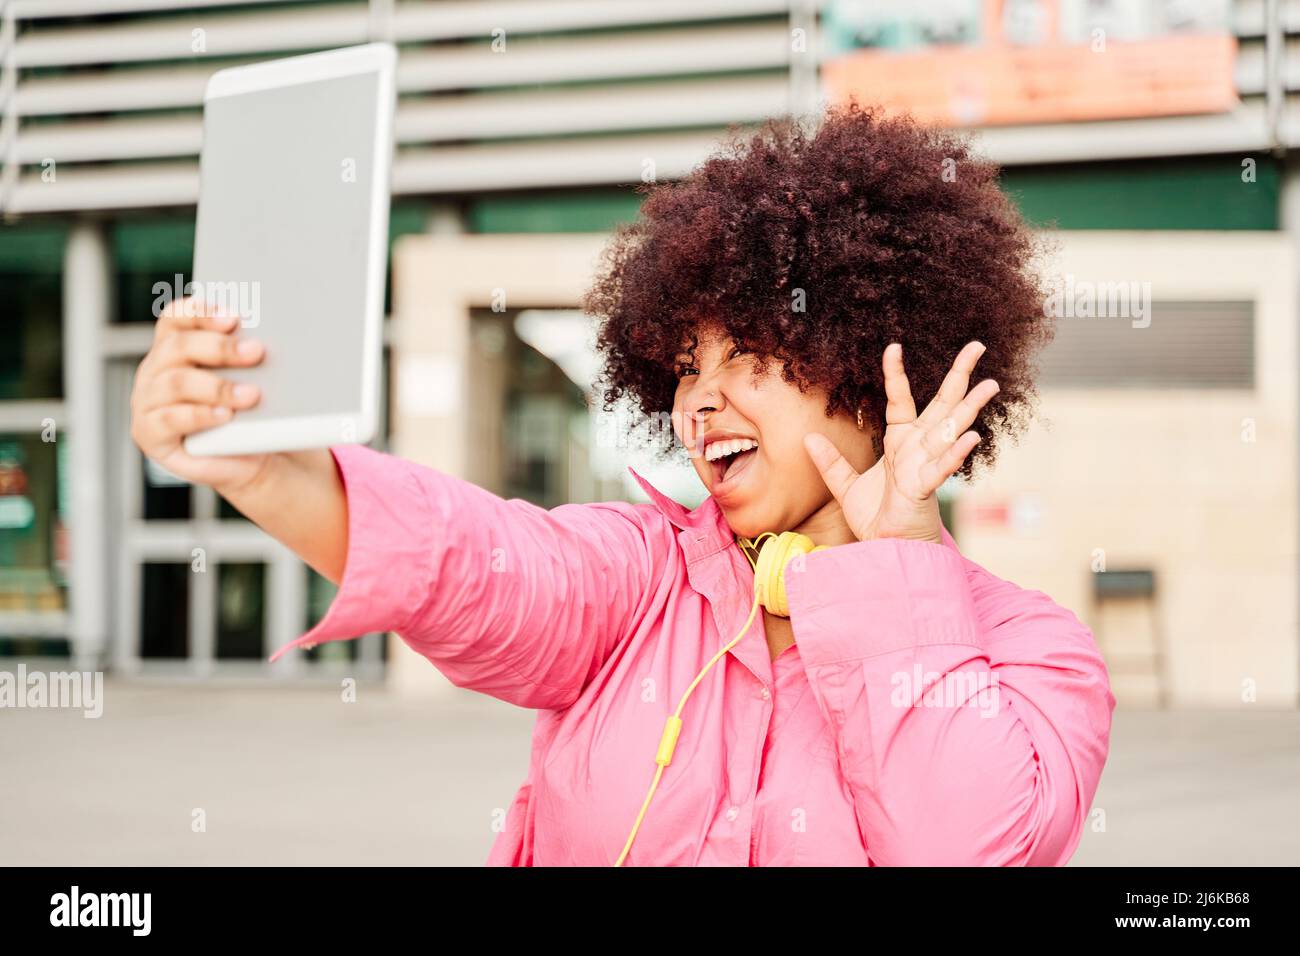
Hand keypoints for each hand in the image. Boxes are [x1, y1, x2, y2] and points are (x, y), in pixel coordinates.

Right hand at [129, 296, 272, 495]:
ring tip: (251, 394)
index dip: (201, 312)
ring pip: (176, 383)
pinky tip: (225, 416)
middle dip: (220, 348)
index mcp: (175, 347)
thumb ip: (250, 359)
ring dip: (217, 387)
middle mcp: (155, 370)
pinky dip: (200, 416)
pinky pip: (170, 419)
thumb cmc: (253, 413)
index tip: (233, 318)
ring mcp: (147, 401)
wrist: (255, 458)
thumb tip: (264, 341)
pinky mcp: (150, 434)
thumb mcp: (253, 380)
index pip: (177, 318)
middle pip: (178, 346)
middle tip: (255, 352)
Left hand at [803, 341, 998, 543]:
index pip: (900, 399)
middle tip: (977, 346)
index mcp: (900, 442)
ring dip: (969, 408)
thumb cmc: (876, 519)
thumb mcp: (846, 487)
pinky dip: (954, 454)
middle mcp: (918, 448)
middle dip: (960, 375)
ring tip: (990, 384)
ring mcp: (925, 466)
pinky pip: (941, 468)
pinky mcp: (925, 489)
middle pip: (942, 404)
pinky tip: (970, 436)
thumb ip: (830, 463)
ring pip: (950, 430)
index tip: (894, 346)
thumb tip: (808, 437)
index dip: (896, 374)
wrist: (886, 549)